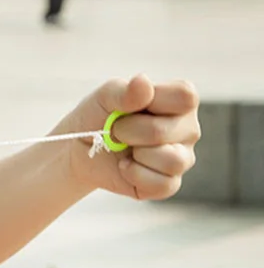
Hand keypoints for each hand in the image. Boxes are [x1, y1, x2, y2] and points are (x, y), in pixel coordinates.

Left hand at [54, 74, 199, 199]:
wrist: (79, 148)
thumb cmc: (98, 116)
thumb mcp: (104, 96)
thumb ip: (124, 90)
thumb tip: (143, 82)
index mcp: (180, 100)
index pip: (184, 96)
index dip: (152, 101)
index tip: (129, 105)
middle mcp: (187, 129)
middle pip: (164, 132)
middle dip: (127, 131)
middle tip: (116, 130)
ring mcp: (182, 158)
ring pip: (171, 161)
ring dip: (135, 155)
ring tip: (123, 148)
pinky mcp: (169, 184)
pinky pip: (162, 185)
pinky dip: (134, 175)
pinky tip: (125, 166)